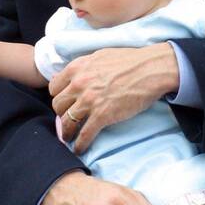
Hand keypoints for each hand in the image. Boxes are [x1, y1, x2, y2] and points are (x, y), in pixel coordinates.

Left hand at [49, 43, 178, 155]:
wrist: (150, 70)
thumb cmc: (129, 61)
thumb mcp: (99, 56)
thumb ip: (82, 66)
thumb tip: (68, 75)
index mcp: (77, 68)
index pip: (54, 87)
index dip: (59, 96)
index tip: (64, 103)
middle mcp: (79, 84)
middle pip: (58, 105)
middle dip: (61, 114)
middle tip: (68, 119)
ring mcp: (90, 101)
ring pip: (67, 121)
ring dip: (67, 132)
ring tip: (69, 137)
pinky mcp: (102, 115)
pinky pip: (84, 134)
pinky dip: (80, 144)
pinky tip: (80, 148)